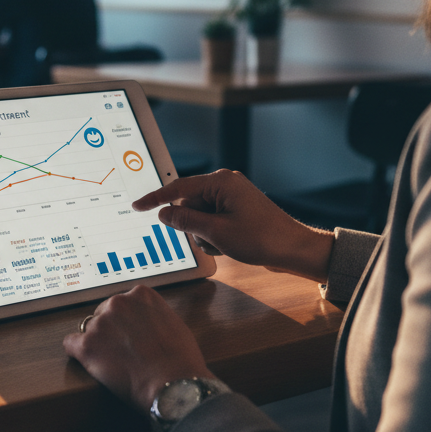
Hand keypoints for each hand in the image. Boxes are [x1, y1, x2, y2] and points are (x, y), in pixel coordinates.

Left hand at [63, 284, 210, 412]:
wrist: (174, 385)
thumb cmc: (180, 360)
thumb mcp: (173, 322)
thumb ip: (153, 314)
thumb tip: (145, 320)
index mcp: (140, 294)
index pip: (121, 304)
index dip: (124, 322)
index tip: (127, 334)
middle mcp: (117, 302)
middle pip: (102, 314)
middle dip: (109, 332)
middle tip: (121, 351)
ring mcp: (100, 323)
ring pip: (88, 330)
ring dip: (97, 344)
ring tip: (113, 363)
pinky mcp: (87, 345)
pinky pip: (70, 344)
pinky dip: (77, 353)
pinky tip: (88, 362)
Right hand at [134, 170, 333, 281]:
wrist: (293, 249)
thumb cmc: (261, 238)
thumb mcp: (216, 232)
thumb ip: (185, 221)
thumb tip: (164, 214)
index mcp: (220, 182)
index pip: (178, 188)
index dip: (155, 199)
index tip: (137, 205)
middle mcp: (225, 184)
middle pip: (189, 204)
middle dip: (192, 225)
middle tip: (211, 240)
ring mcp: (231, 196)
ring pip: (199, 215)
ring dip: (204, 234)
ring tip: (225, 244)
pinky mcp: (236, 209)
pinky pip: (212, 220)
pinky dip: (214, 235)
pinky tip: (230, 244)